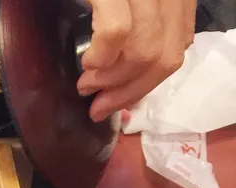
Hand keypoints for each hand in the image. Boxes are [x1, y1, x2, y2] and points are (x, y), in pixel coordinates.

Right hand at [78, 0, 195, 120]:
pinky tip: (87, 61)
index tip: (114, 100)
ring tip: (86, 84)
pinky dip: (100, 58)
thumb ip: (132, 39)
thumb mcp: (122, 13)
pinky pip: (116, 33)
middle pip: (165, 58)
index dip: (145, 85)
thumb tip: (115, 91)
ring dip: (111, 80)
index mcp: (175, 1)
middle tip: (97, 103)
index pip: (175, 52)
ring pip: (145, 52)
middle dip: (128, 92)